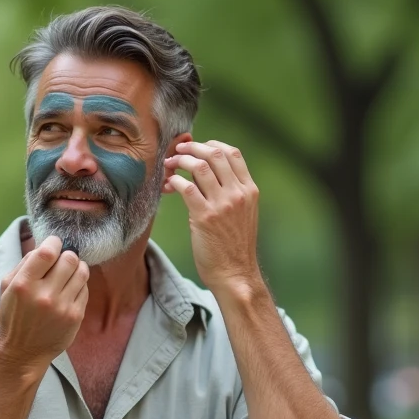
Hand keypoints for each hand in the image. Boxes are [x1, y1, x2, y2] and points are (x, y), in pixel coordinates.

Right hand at [0, 236, 88, 372]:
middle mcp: (44, 295)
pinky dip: (79, 285)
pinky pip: (85, 289)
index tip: (55, 243)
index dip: (54, 242)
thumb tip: (46, 246)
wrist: (22, 351)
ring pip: (82, 272)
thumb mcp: (7, 287)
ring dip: (77, 268)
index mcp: (24, 285)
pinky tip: (68, 291)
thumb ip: (25, 263)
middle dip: (67, 255)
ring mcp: (62, 307)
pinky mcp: (75, 316)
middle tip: (62, 261)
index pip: (47, 252)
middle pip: (69, 259)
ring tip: (68, 274)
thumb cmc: (13, 315)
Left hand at [164, 140, 261, 297]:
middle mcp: (238, 193)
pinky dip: (174, 181)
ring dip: (180, 161)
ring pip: (199, 167)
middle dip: (192, 148)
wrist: (235, 273)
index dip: (211, 145)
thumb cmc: (235, 246)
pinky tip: (168, 185)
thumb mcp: (244, 213)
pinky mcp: (205, 217)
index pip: (233, 153)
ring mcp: (222, 204)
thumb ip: (233, 192)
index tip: (196, 148)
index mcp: (249, 190)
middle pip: (214, 154)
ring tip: (169, 166)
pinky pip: (186, 188)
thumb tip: (210, 173)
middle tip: (177, 151)